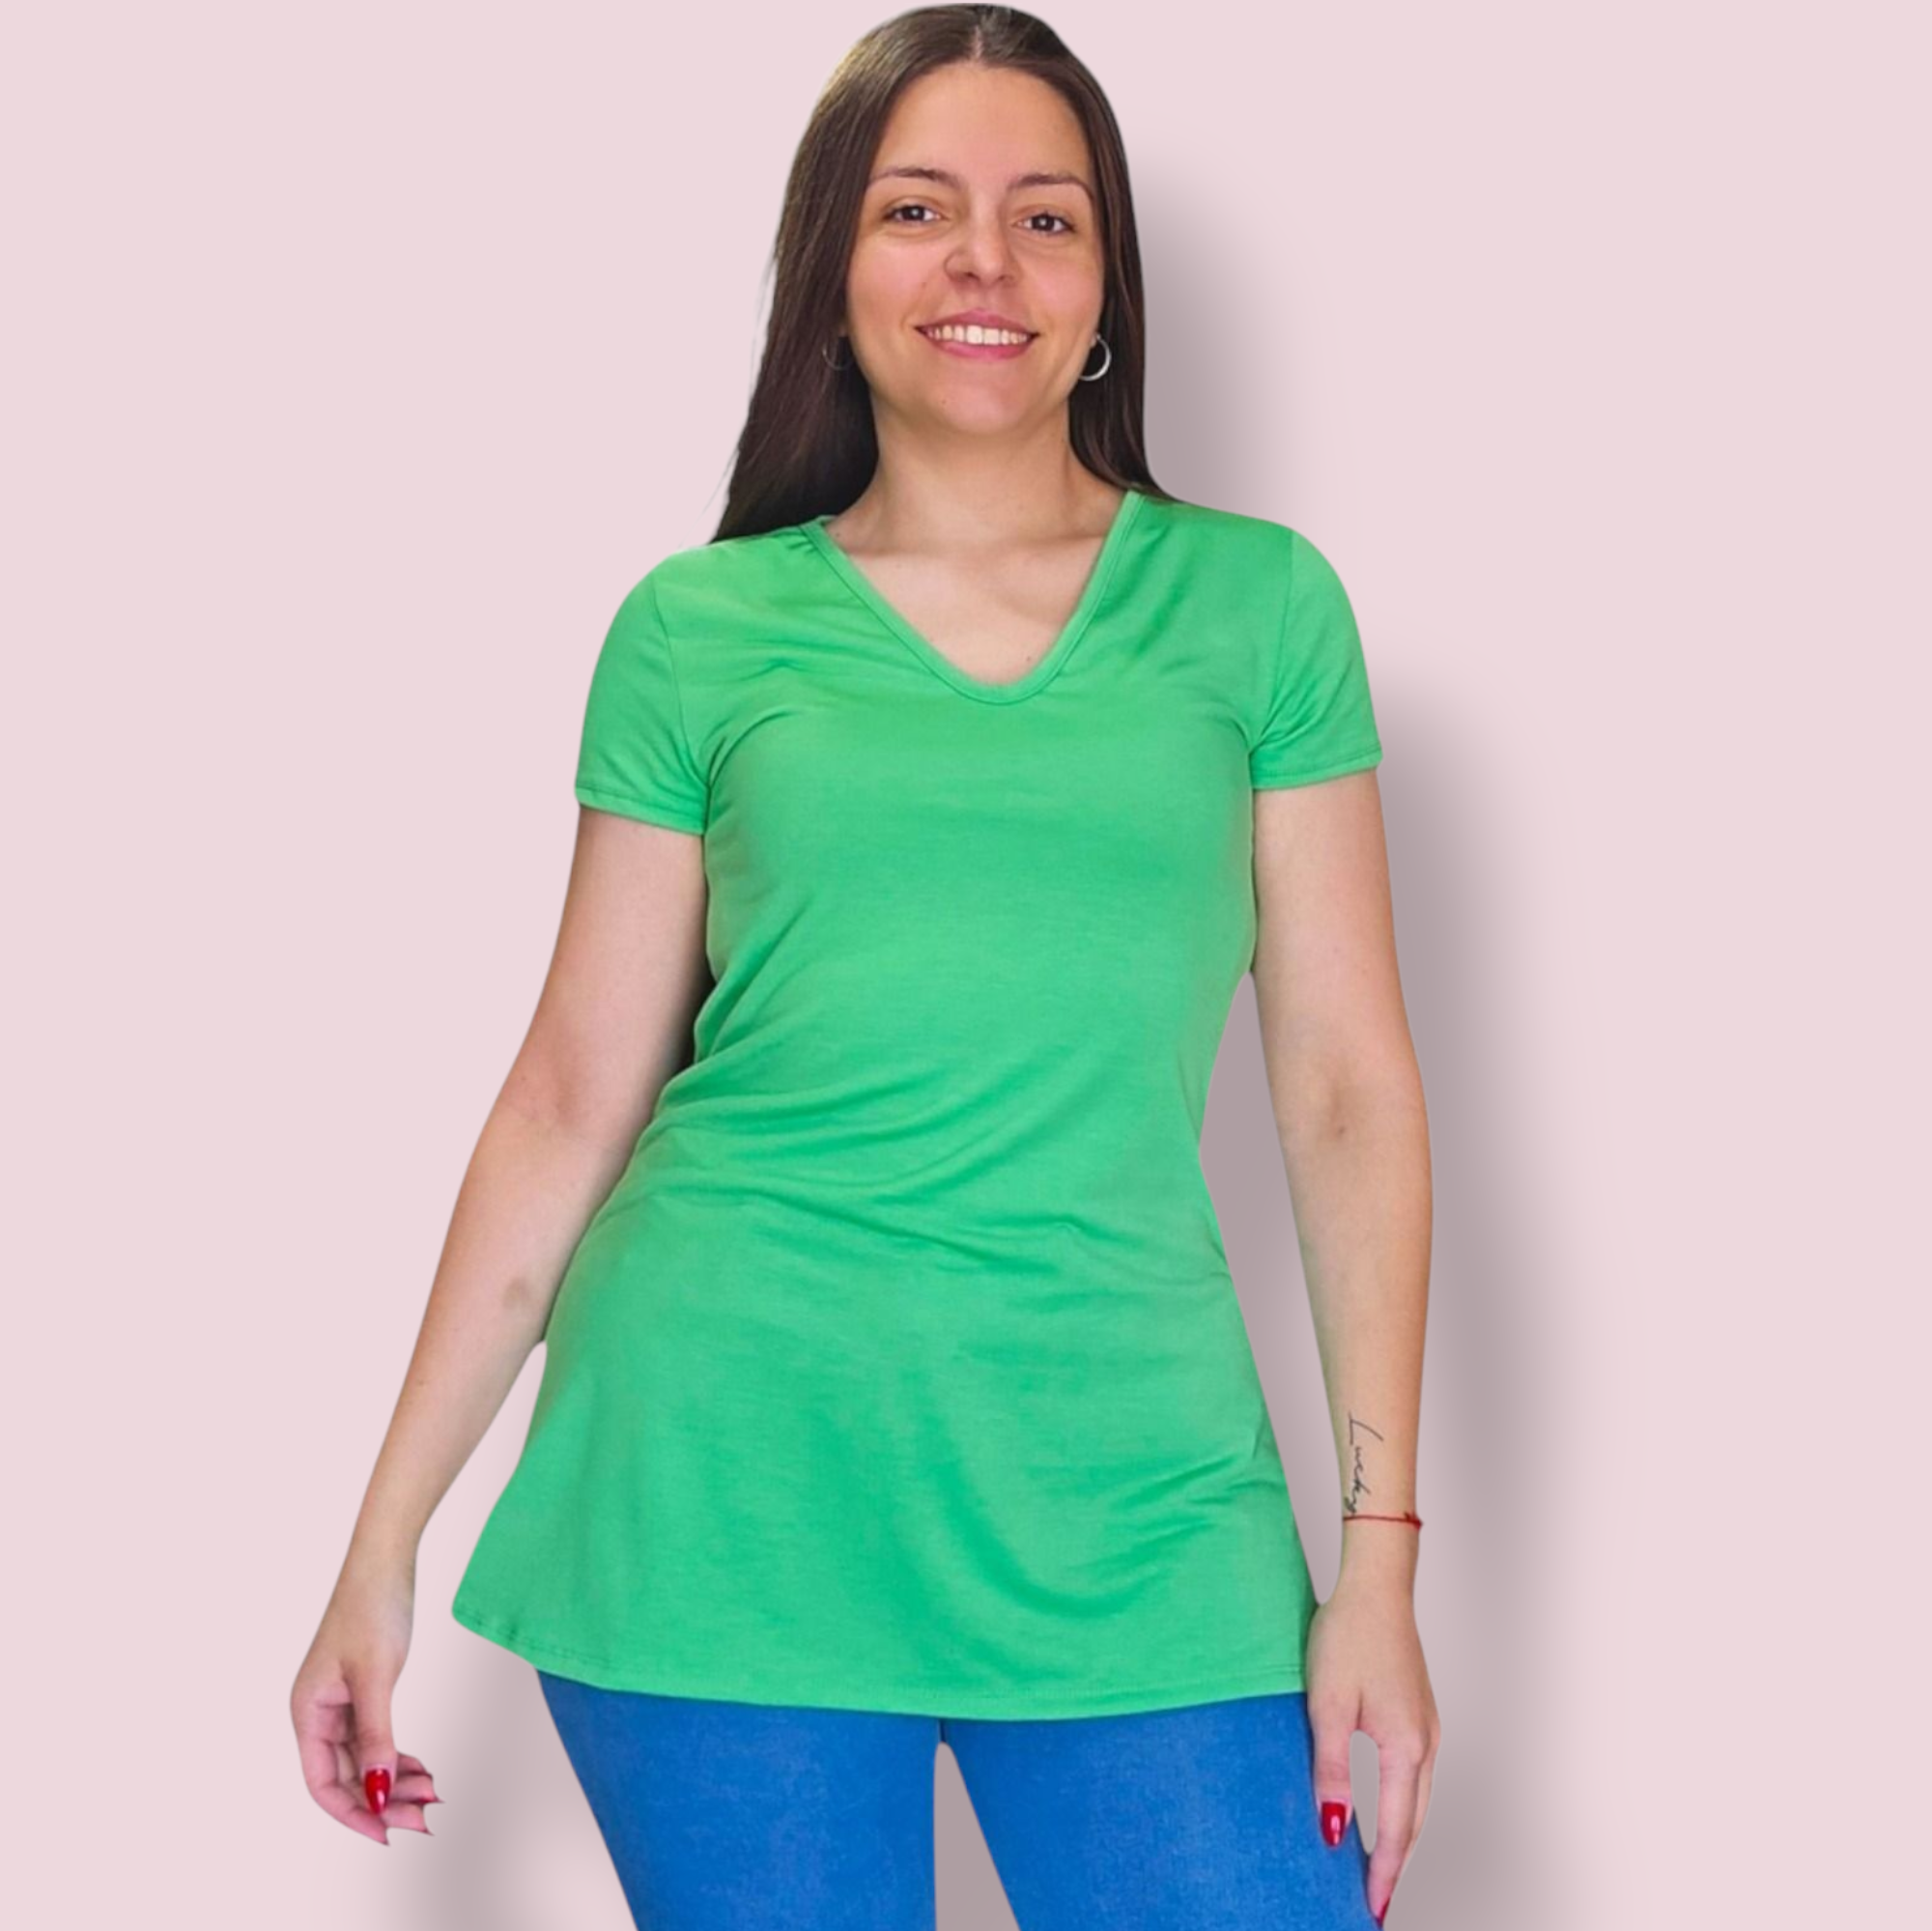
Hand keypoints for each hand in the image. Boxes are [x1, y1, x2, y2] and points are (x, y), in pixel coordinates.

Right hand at [290, 1560, 440, 1843]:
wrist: (384, 1561)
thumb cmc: (372, 1609)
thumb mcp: (376, 1675)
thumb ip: (377, 1734)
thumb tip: (378, 1790)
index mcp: (308, 1712)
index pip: (322, 1783)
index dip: (352, 1813)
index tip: (386, 1833)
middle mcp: (318, 1713)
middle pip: (346, 1776)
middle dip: (382, 1801)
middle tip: (423, 1817)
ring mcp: (340, 1704)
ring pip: (364, 1760)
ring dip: (394, 1781)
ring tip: (430, 1795)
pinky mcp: (362, 1692)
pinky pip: (375, 1739)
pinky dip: (397, 1756)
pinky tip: (421, 1768)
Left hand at [1304, 1570, 1439, 1923]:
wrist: (1376, 1586)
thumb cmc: (1348, 1637)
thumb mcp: (1327, 1705)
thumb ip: (1330, 1769)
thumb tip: (1334, 1829)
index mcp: (1405, 1748)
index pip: (1395, 1830)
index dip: (1383, 1872)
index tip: (1373, 1908)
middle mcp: (1426, 1744)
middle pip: (1414, 1822)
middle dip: (1396, 1864)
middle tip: (1376, 1901)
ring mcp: (1428, 1727)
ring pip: (1417, 1799)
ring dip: (1401, 1836)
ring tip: (1377, 1867)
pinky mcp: (1419, 1712)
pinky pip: (1415, 1774)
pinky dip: (1402, 1804)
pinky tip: (1384, 1810)